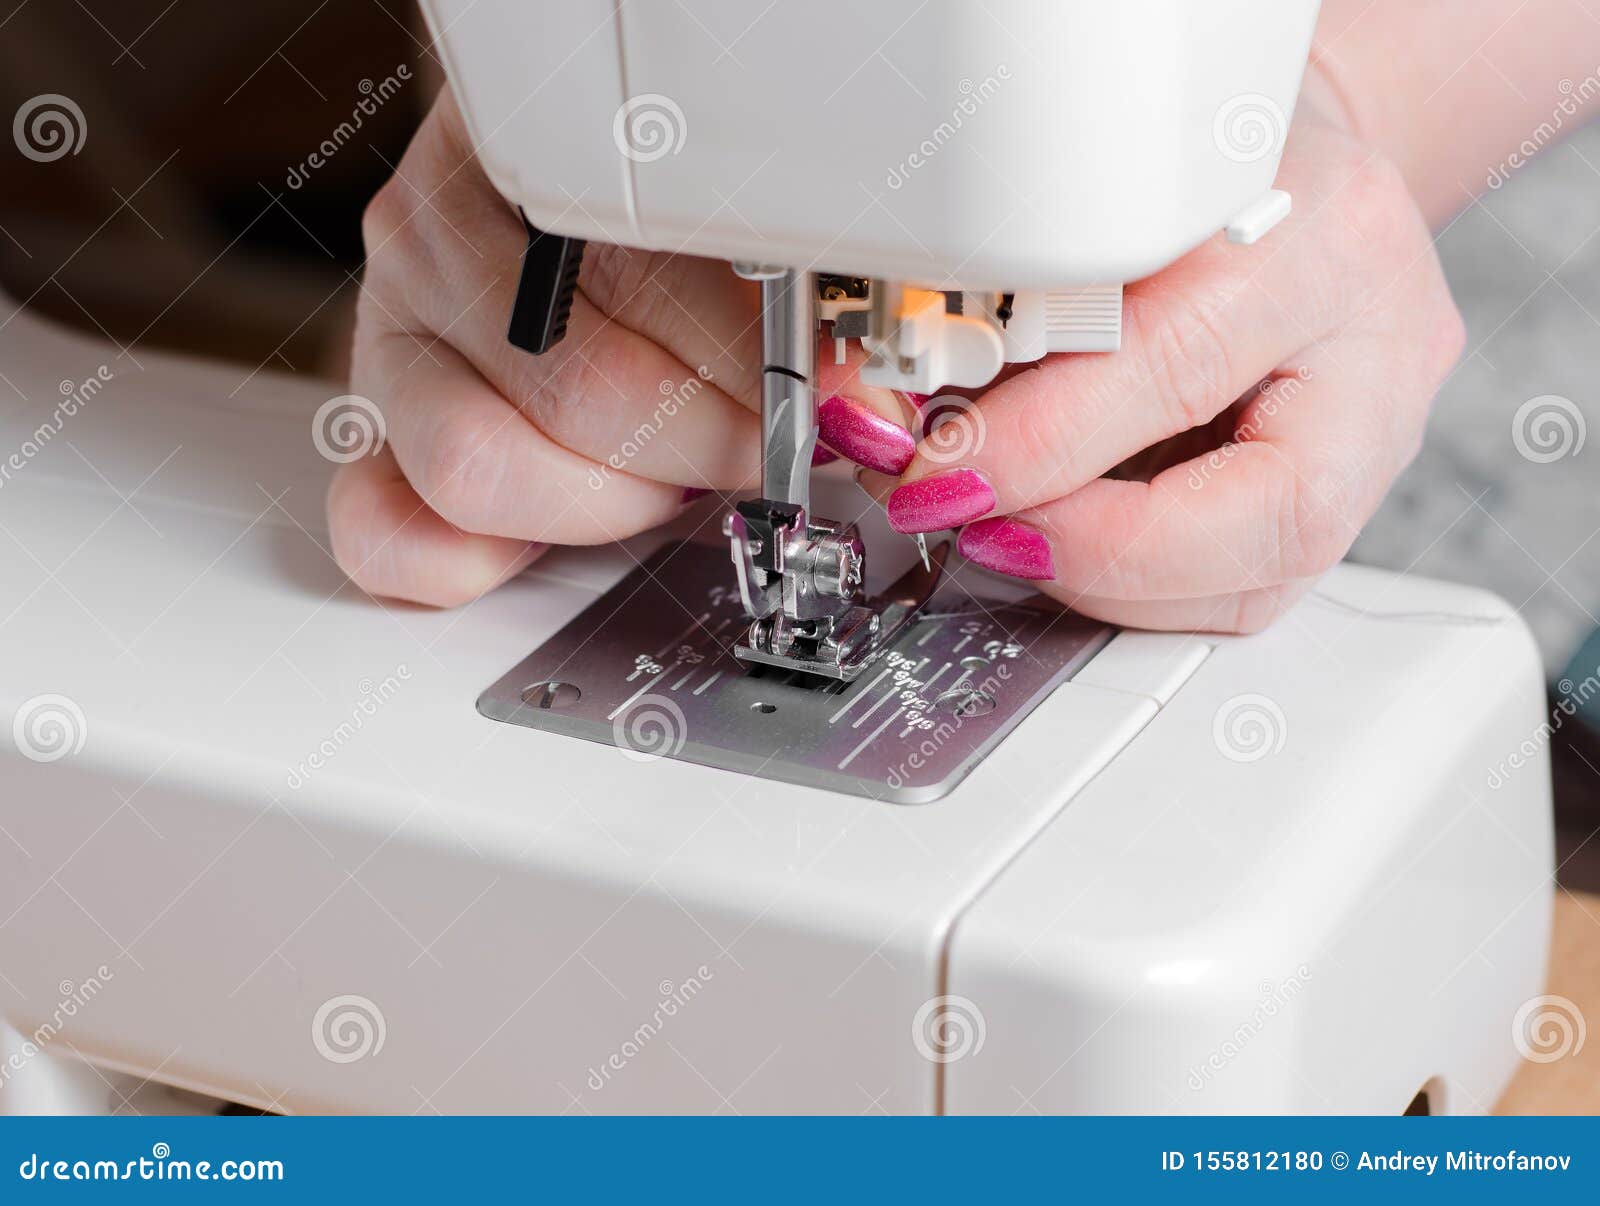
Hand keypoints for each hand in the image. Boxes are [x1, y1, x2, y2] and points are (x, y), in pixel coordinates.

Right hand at [328, 87, 906, 606]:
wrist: (551, 220)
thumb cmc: (657, 233)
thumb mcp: (738, 233)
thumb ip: (809, 299)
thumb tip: (876, 406)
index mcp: (533, 156)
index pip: (650, 268)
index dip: (765, 360)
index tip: (842, 402)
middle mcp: (443, 240)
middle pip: (581, 387)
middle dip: (710, 445)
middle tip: (769, 447)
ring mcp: (397, 340)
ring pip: (479, 465)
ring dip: (608, 500)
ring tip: (667, 476)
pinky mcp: (373, 441)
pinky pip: (392, 536)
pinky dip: (483, 561)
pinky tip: (561, 527)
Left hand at [858, 94, 1464, 632]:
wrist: (1272, 168)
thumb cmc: (1182, 176)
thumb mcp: (1088, 194)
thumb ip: (1006, 305)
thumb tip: (893, 421)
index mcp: (1323, 234)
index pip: (1177, 363)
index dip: (1043, 443)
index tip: (941, 473)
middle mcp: (1378, 349)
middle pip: (1272, 512)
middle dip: (1098, 549)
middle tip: (982, 530)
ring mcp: (1379, 438)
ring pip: (1261, 581)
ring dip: (1106, 583)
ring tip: (1011, 536)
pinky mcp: (1348, 503)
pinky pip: (1240, 592)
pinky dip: (1133, 588)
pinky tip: (1066, 546)